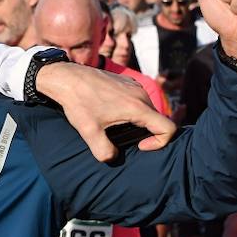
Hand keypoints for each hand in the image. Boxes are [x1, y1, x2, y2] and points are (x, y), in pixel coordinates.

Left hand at [34, 63, 177, 161]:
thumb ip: (103, 150)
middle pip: (157, 119)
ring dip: (138, 121)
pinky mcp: (127, 81)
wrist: (67, 78)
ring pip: (147, 109)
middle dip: (145, 133)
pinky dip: (131, 110)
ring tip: (115, 125)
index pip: (168, 128)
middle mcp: (141, 94)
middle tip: (123, 138)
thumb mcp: (89, 132)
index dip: (160, 142)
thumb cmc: (78, 103)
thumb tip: (112, 158)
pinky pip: (138, 99)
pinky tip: (110, 112)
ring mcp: (135, 85)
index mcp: (137, 107)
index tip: (140, 146)